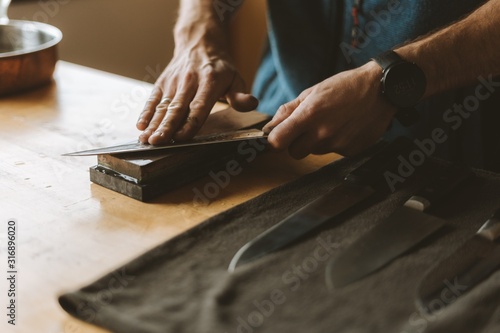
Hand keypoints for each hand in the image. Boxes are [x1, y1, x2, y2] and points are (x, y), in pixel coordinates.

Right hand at [136, 47, 257, 144]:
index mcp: (209, 82)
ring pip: (162, 106)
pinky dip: (145, 112)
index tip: (182, 137)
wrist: (199, 41)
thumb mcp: (235, 78)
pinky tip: (140, 125)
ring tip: (146, 140)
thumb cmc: (219, 67)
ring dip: (154, 124)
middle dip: (166, 127)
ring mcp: (173, 82)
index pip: (199, 106)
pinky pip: (152, 99)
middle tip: (157, 142)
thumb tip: (251, 104)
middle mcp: (189, 82)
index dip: (190, 123)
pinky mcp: (162, 82)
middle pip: (177, 108)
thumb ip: (240, 95)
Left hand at [262, 62, 396, 157]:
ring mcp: (338, 144)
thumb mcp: (313, 92)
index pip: (278, 141)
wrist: (381, 90)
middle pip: (295, 152)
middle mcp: (322, 133)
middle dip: (296, 143)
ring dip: (317, 141)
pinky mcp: (351, 151)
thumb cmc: (345, 86)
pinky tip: (345, 127)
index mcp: (309, 115)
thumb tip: (269, 127)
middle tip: (308, 127)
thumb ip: (289, 110)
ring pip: (315, 152)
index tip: (278, 135)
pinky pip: (334, 152)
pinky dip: (336, 142)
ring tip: (332, 122)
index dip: (275, 140)